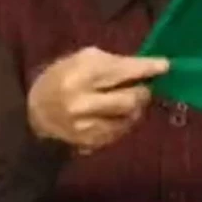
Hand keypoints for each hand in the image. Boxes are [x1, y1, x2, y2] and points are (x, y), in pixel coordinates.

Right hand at [27, 47, 169, 152]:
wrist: (36, 112)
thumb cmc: (62, 77)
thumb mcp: (82, 59)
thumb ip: (114, 62)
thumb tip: (146, 67)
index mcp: (81, 75)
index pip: (122, 71)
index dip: (147, 68)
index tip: (165, 65)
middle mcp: (83, 102)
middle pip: (131, 100)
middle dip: (143, 92)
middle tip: (144, 86)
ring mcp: (86, 126)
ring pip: (129, 118)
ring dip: (136, 108)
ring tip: (128, 99)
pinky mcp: (90, 142)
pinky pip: (121, 132)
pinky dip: (125, 122)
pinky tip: (116, 114)